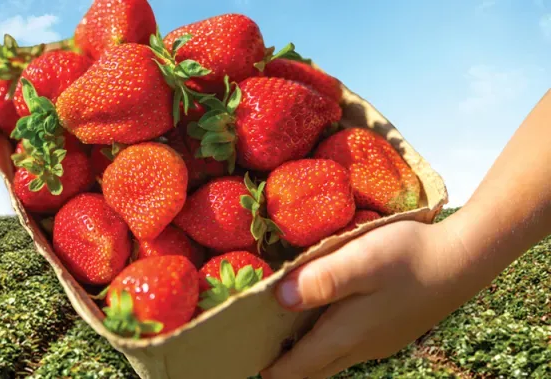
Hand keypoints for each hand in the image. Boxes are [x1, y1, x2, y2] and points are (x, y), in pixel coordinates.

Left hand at [260, 219, 477, 378]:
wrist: (462, 261)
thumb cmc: (407, 256)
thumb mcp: (359, 260)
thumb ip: (320, 280)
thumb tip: (279, 299)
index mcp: (345, 334)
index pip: (298, 366)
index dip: (272, 368)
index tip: (246, 361)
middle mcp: (359, 347)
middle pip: (313, 369)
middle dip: (285, 365)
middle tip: (258, 348)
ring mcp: (378, 342)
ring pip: (331, 359)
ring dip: (306, 353)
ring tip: (281, 334)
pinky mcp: (390, 332)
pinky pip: (348, 347)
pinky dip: (325, 342)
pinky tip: (321, 319)